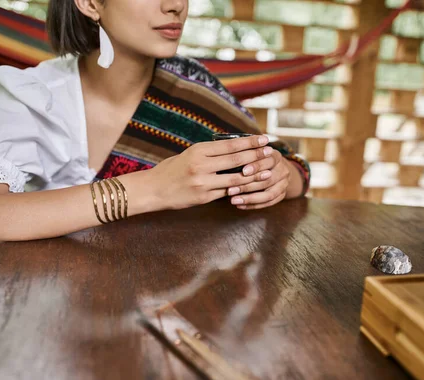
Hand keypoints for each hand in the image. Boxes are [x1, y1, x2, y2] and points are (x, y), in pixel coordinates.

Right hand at [143, 135, 273, 210]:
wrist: (153, 190)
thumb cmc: (171, 169)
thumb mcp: (189, 154)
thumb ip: (209, 153)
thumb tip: (233, 148)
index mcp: (198, 150)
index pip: (230, 145)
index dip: (249, 142)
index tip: (263, 138)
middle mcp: (201, 165)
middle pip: (236, 160)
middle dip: (256, 155)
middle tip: (271, 152)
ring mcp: (203, 183)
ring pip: (235, 179)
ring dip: (254, 175)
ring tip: (268, 171)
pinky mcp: (204, 198)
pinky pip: (226, 193)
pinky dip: (239, 189)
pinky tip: (251, 187)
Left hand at [226, 149, 296, 209]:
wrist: (277, 167)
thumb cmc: (258, 158)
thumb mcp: (254, 152)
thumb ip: (246, 155)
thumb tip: (228, 160)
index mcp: (276, 156)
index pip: (268, 161)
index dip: (256, 167)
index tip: (243, 171)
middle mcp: (283, 170)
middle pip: (267, 180)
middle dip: (247, 186)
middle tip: (230, 190)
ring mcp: (284, 184)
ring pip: (269, 194)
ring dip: (249, 199)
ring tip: (233, 200)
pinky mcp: (282, 195)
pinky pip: (268, 203)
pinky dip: (253, 205)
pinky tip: (240, 206)